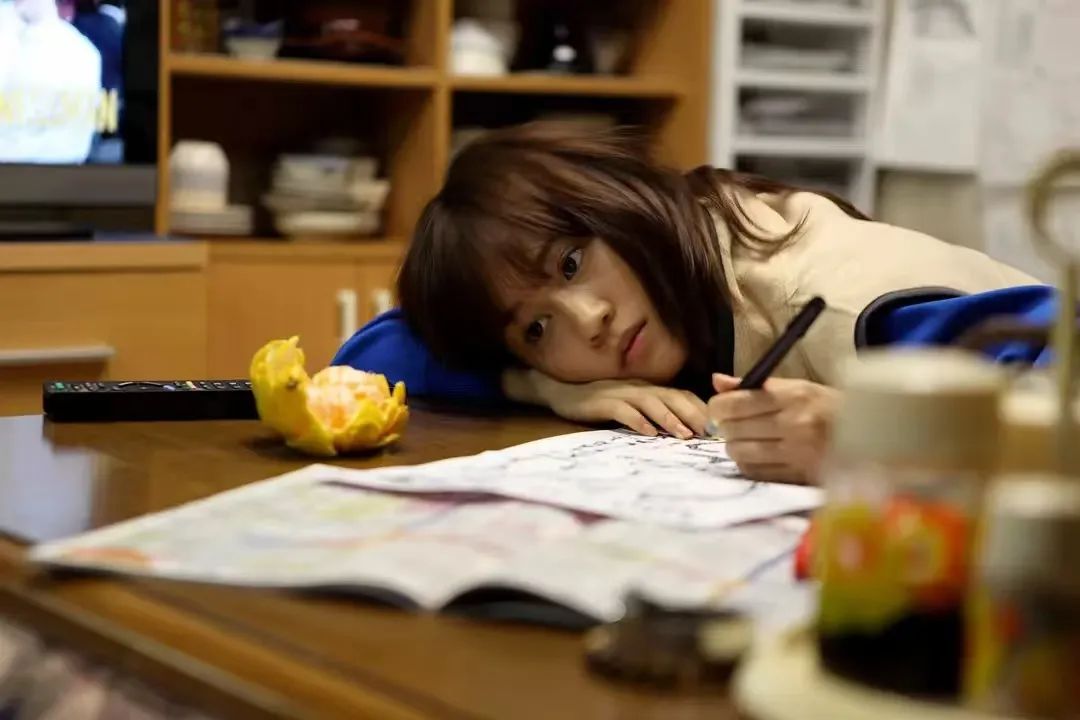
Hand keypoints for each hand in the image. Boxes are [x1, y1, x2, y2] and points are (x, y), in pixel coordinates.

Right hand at [535, 375, 707, 439]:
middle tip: (708, 433)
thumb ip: (652, 413)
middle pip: (672, 396)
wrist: (561, 391)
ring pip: (651, 402)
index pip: (681, 394)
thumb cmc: (599, 402)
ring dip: (670, 418)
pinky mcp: (602, 401)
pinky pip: (623, 410)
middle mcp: (638, 387)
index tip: (717, 427)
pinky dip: (638, 421)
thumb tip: (683, 431)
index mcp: (648, 388)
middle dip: (692, 414)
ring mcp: (620, 392)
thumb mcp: (630, 405)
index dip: (700, 408)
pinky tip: (649, 434)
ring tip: (684, 435)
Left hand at [707, 374, 838, 483]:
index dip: (718, 406)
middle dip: (726, 427)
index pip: (737, 403)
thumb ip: (754, 385)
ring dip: (735, 446)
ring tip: (745, 440)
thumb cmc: (828, 408)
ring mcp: (798, 453)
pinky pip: (754, 472)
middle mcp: (795, 424)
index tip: (718, 408)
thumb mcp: (798, 387)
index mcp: (794, 396)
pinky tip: (757, 456)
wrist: (870, 437)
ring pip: (740, 452)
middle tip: (732, 424)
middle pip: (734, 429)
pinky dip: (748, 463)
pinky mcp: (799, 476)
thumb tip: (716, 381)